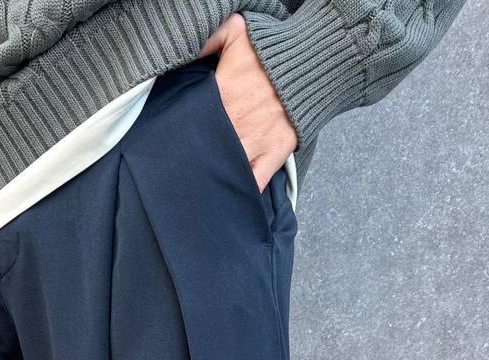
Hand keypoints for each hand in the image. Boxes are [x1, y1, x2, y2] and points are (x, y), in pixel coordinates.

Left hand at [199, 14, 296, 191]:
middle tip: (186, 170)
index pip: (192, 124)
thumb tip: (185, 54)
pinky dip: (245, 192)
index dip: (182, 136)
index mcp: (221, 97)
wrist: (313, 61)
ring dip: (217, 179)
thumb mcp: (236, 32)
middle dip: (196, 161)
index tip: (175, 143)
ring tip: (204, 190)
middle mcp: (234, 125)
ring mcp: (255, 142)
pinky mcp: (275, 152)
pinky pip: (256, 182)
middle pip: (206, 152)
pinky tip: (233, 198)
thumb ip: (207, 40)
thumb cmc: (272, 48)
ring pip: (227, 171)